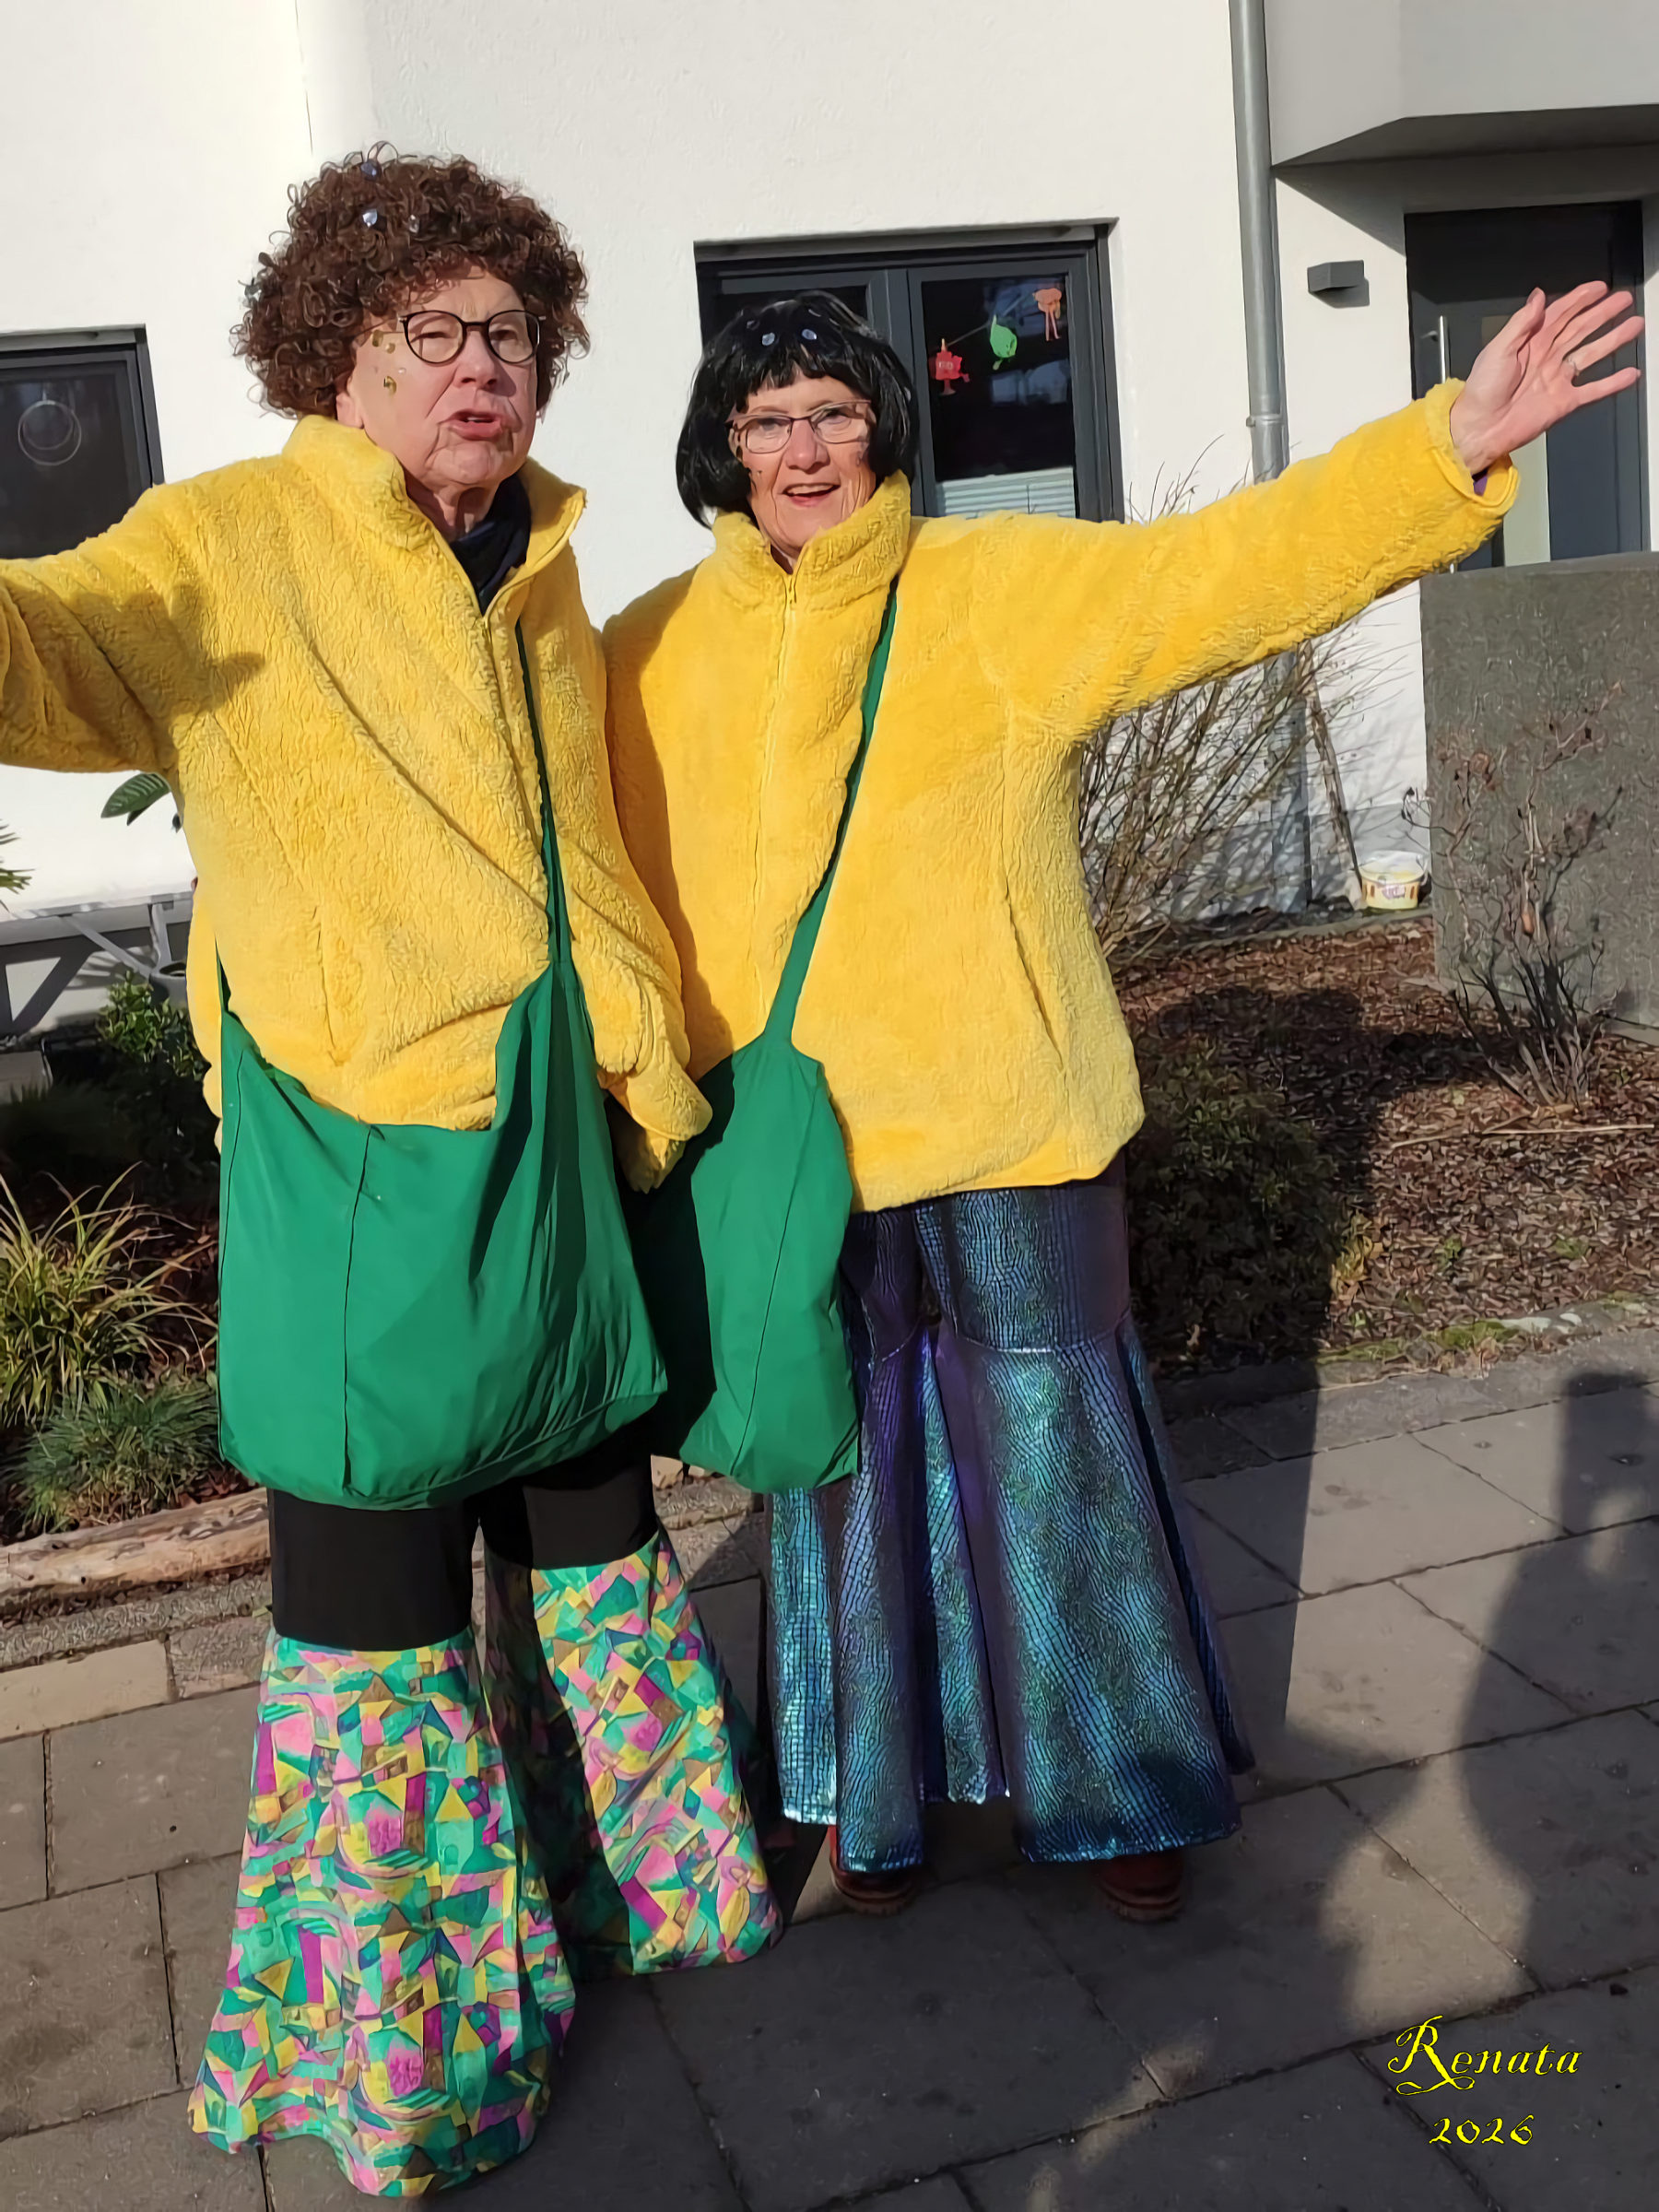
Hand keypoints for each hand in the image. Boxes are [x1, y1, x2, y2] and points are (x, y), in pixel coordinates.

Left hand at [1448, 283, 1642, 476]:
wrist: (1480, 429)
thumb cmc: (1480, 391)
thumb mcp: (1497, 349)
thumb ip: (1520, 323)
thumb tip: (1537, 297)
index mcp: (1530, 342)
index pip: (1560, 313)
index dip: (1580, 299)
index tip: (1599, 287)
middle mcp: (1547, 357)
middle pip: (1581, 328)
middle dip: (1603, 313)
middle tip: (1624, 299)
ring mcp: (1557, 379)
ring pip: (1592, 353)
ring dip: (1614, 339)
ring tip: (1634, 325)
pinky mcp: (1563, 402)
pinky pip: (1593, 390)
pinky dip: (1612, 383)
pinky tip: (1630, 374)